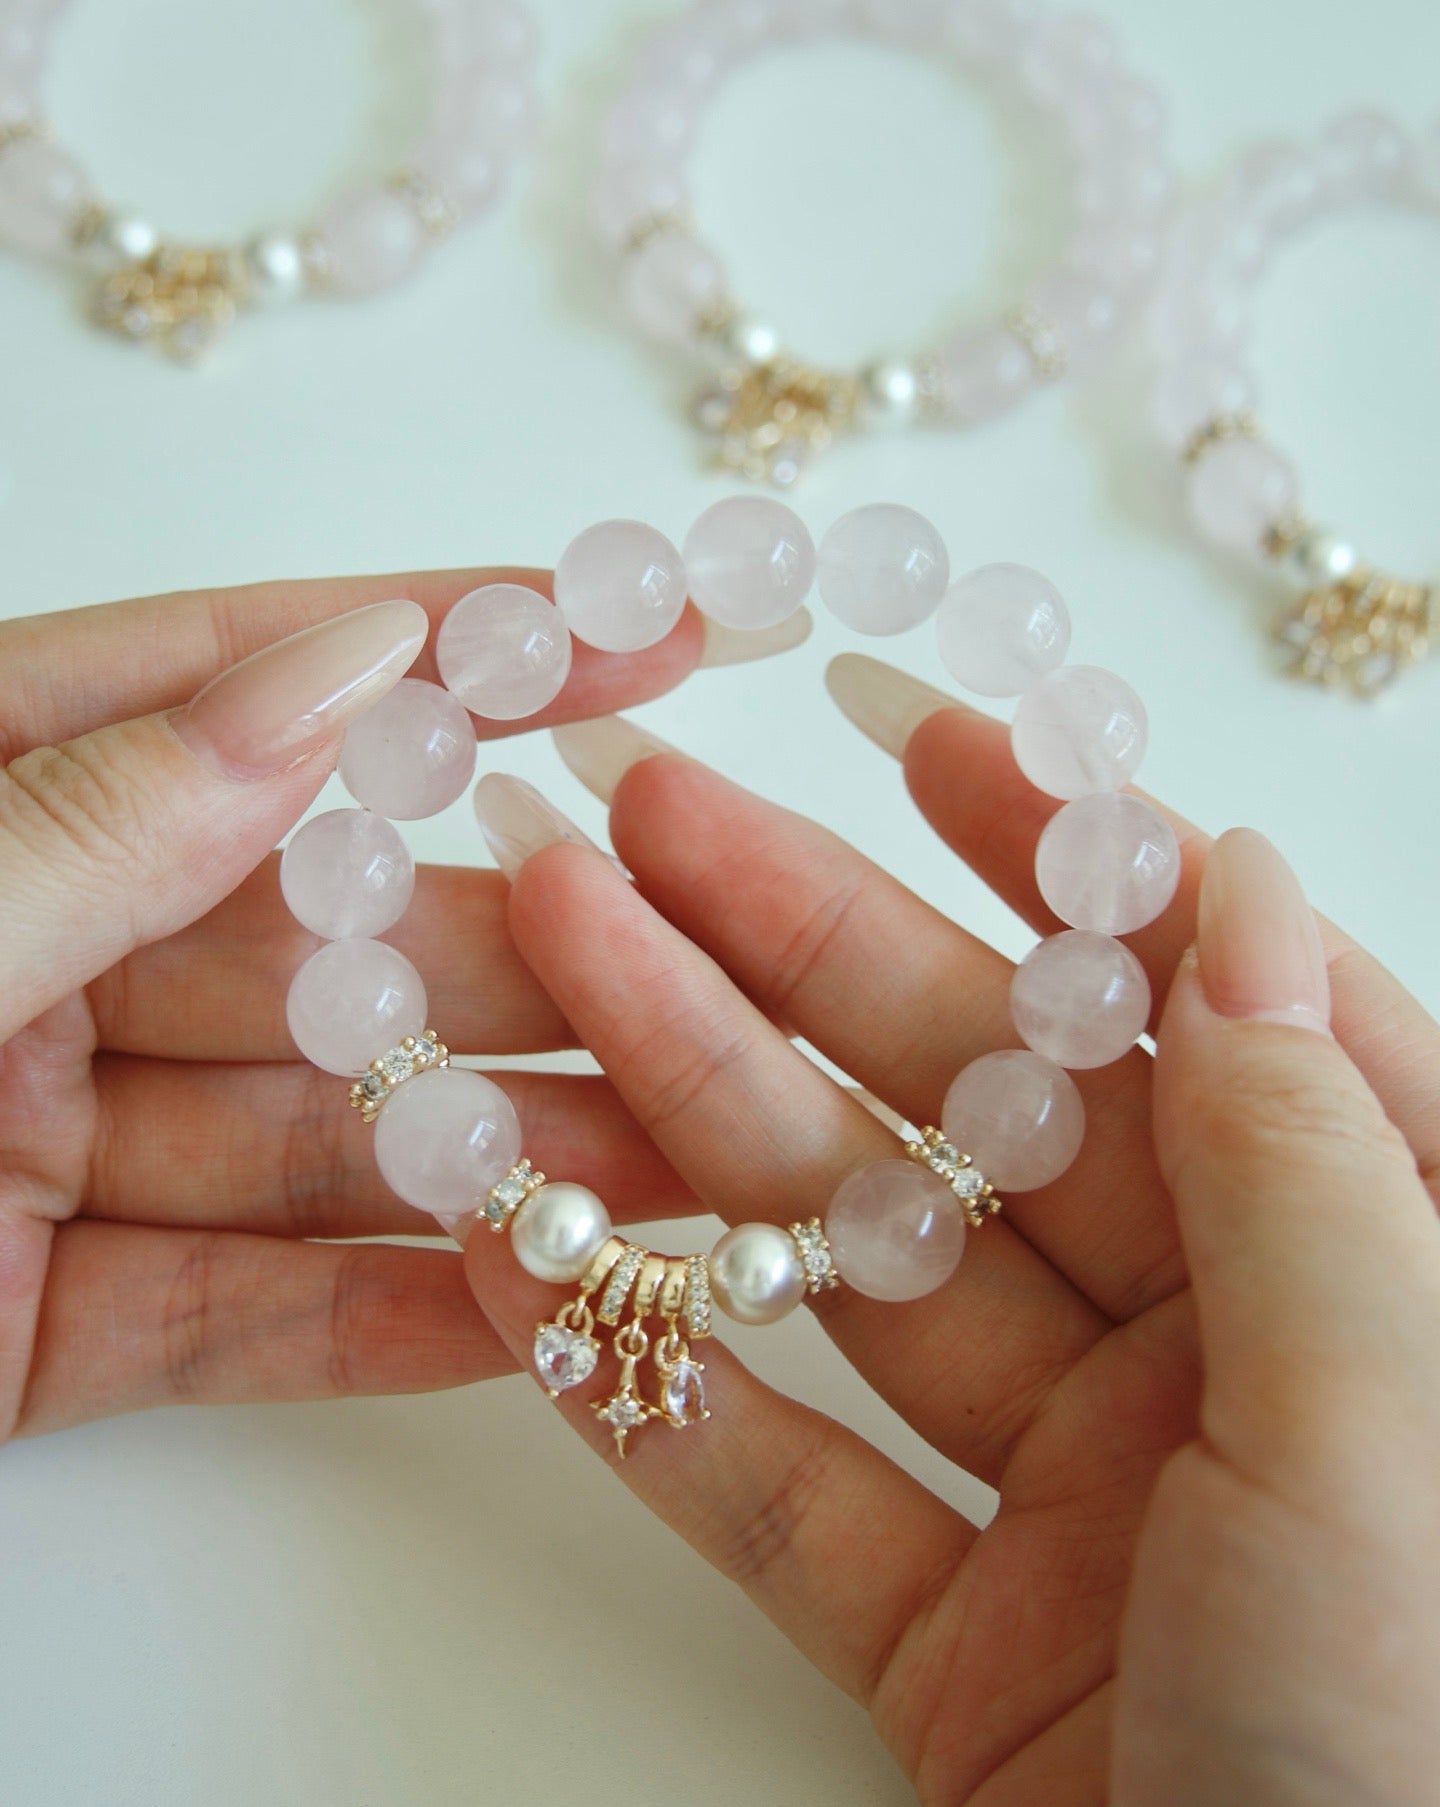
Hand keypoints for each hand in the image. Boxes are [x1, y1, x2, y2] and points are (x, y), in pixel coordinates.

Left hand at [0, 572, 801, 1440]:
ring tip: (694, 1156)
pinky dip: (378, 1317)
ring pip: (304, 1139)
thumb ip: (99, 818)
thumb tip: (345, 660)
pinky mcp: (20, 1333)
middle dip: (520, 945)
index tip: (645, 624)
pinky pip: (227, 1318)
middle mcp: (19, 957)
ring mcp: (22, 1146)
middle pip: (314, 933)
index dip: (452, 648)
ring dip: (493, 1153)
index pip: (238, 688)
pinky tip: (537, 1307)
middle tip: (722, 948)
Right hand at [462, 657, 1439, 1805]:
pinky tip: (520, 1260)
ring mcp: (1091, 1509)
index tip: (924, 736)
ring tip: (532, 981)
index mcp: (1387, 1288)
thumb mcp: (1383, 1436)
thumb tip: (1235, 885)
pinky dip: (658, 1388)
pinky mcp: (961, 1653)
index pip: (1219, 1013)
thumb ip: (1311, 1157)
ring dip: (691, 1129)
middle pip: (993, 1116)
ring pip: (866, 1276)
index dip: (1071, 861)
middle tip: (628, 831)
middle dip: (808, 957)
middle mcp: (1241, 1373)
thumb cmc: (1404, 1778)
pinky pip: (791, 1491)